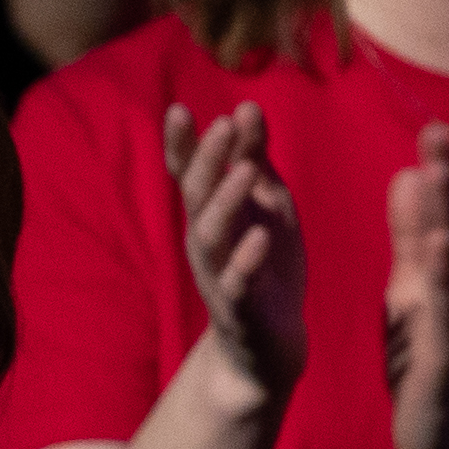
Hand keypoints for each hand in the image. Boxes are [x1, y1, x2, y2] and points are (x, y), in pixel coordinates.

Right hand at [162, 101, 306, 401]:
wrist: (270, 342)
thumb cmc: (266, 265)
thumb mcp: (266, 205)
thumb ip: (254, 160)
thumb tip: (246, 107)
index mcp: (211, 214)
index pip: (188, 173)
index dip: (181, 144)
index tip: (178, 109)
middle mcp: (205, 240)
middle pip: (197, 195)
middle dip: (208, 160)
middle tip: (222, 125)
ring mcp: (218, 273)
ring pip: (212, 234)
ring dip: (226, 201)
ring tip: (245, 171)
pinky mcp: (240, 306)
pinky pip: (238, 281)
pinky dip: (246, 259)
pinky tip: (260, 236)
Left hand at [388, 122, 448, 448]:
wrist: (445, 433)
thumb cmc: (425, 354)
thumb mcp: (412, 286)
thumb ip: (412, 235)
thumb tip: (411, 175)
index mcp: (439, 269)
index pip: (438, 212)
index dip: (435, 169)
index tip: (429, 124)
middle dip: (444, 180)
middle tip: (437, 132)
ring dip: (447, 219)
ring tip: (438, 175)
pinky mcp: (447, 353)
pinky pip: (445, 312)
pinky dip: (443, 280)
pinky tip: (442, 251)